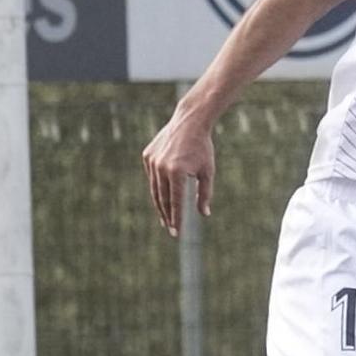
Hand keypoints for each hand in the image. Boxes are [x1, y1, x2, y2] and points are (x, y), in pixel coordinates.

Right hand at [142, 110, 215, 236]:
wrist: (189, 122)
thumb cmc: (202, 148)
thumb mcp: (208, 172)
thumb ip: (205, 194)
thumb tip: (203, 214)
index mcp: (178, 172)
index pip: (175, 202)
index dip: (176, 219)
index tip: (176, 233)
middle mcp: (162, 167)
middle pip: (162, 199)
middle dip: (166, 216)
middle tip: (170, 229)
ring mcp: (152, 161)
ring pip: (155, 189)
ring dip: (160, 205)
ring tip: (165, 218)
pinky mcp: (147, 156)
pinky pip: (152, 177)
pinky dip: (157, 187)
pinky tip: (162, 197)